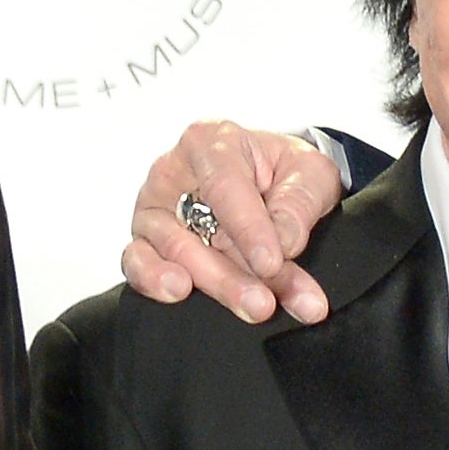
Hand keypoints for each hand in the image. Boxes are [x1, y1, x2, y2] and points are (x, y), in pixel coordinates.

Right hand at [124, 121, 345, 325]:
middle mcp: (174, 173)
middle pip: (193, 229)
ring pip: (170, 253)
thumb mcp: (310, 173)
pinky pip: (138, 263)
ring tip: (248, 307)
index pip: (224, 186)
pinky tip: (178, 294)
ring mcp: (156, 209)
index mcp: (212, 142)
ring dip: (213, 286)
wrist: (271, 182)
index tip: (272, 263)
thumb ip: (299, 203)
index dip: (248, 228)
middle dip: (232, 275)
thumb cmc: (284, 171)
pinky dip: (154, 282)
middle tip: (264, 304)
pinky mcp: (148, 242)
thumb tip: (285, 242)